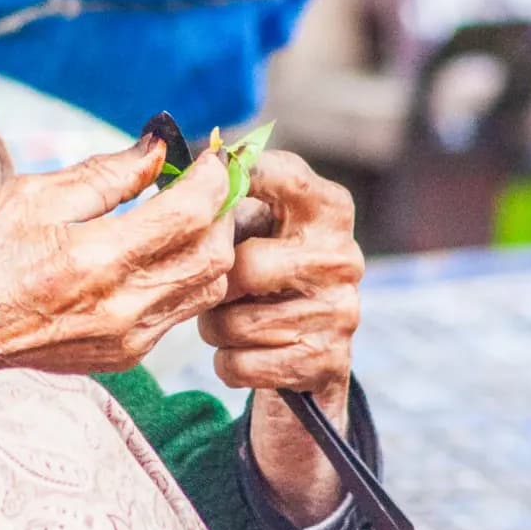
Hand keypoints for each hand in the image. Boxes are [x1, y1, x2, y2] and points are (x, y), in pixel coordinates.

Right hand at [0, 138, 236, 391]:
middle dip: (222, 211)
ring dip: (212, 247)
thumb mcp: (32, 198)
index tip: (210, 156)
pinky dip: (187, 278)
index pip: (190, 213)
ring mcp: (129, 336)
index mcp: (96, 258)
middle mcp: (123, 304)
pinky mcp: (128, 354)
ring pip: (209, 288)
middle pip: (215, 255)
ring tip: (192, 217)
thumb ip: (104, 175)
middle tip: (209, 183)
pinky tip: (164, 255)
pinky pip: (182, 313)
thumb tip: (158, 151)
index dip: (212, 177)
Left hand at [196, 150, 363, 526]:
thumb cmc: (266, 270)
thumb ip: (229, 198)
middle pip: (243, 267)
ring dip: (216, 327)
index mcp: (328, 209)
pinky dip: (228, 362)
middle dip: (216, 284)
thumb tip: (188, 165)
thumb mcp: (256, 226)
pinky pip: (239, 364)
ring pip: (233, 323)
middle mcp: (342, 257)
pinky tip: (247, 351)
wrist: (306, 351)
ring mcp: (340, 312)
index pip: (280, 174)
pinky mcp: (326, 362)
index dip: (236, 181)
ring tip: (233, 319)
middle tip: (219, 286)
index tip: (208, 188)